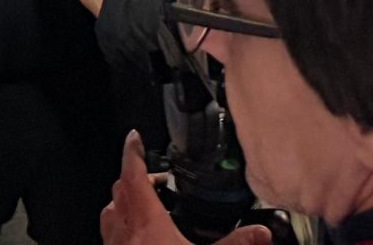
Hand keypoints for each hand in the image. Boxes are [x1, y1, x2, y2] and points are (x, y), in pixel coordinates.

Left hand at [103, 133, 269, 244]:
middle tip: (155, 179)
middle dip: (134, 178)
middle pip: (119, 191)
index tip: (135, 138)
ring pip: (110, 215)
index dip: (133, 152)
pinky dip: (121, 231)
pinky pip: (112, 239)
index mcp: (146, 224)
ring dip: (123, 204)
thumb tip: (261, 233)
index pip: (133, 175)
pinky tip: (139, 241)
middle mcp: (124, 234)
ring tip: (143, 205)